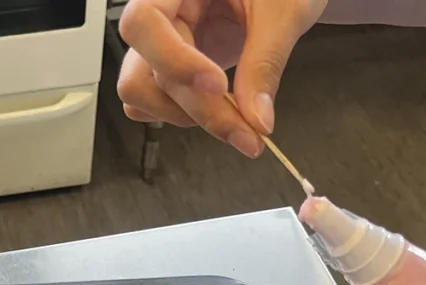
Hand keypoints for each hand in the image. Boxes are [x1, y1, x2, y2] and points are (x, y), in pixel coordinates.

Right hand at [117, 0, 326, 156]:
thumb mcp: (284, 11)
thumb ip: (266, 62)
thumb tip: (256, 120)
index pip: (144, 21)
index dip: (173, 59)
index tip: (218, 85)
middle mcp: (159, 12)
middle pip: (145, 71)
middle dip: (197, 108)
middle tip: (246, 132)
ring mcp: (160, 42)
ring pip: (141, 93)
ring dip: (184, 116)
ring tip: (234, 121)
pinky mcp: (170, 66)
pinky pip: (152, 102)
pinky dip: (182, 115)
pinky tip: (219, 112)